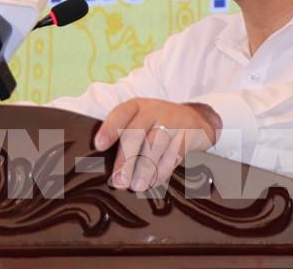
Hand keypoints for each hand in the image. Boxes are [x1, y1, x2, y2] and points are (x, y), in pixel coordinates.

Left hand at [94, 98, 219, 192]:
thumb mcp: (140, 121)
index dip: (109, 129)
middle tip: (119, 181)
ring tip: (135, 186)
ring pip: (156, 144)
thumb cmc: (156, 124)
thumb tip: (103, 163)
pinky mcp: (188, 135)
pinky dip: (162, 171)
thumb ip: (124, 136)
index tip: (99, 146)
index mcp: (136, 106)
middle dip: (126, 158)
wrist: (193, 119)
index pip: (120, 113)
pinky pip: (174, 154)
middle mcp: (153, 110)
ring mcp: (173, 121)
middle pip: (137, 132)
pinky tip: (153, 183)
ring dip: (145, 168)